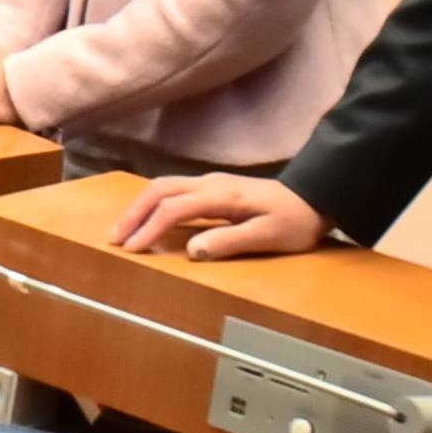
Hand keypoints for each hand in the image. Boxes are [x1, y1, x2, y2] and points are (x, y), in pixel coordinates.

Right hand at [116, 172, 323, 259]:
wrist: (316, 197)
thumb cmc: (295, 221)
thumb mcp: (269, 236)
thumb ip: (230, 242)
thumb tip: (192, 250)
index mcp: (222, 195)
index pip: (174, 208)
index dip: (150, 228)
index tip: (132, 250)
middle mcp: (211, 183)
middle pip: (160, 190)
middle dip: (134, 213)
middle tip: (114, 238)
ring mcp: (211, 182)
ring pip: (164, 186)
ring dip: (140, 206)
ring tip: (123, 230)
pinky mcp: (213, 187)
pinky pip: (174, 189)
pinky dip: (153, 202)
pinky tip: (147, 217)